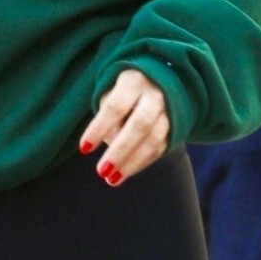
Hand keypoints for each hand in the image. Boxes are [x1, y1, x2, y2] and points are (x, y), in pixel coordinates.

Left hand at [80, 69, 170, 184]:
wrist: (158, 80)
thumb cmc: (124, 90)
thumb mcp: (111, 94)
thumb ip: (109, 118)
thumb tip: (113, 144)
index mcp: (134, 82)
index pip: (115, 107)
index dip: (99, 128)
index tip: (84, 148)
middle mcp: (155, 94)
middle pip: (139, 125)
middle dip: (119, 151)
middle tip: (101, 171)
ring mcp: (169, 111)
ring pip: (153, 140)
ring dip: (132, 163)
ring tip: (112, 179)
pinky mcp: (176, 126)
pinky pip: (160, 148)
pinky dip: (142, 163)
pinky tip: (126, 172)